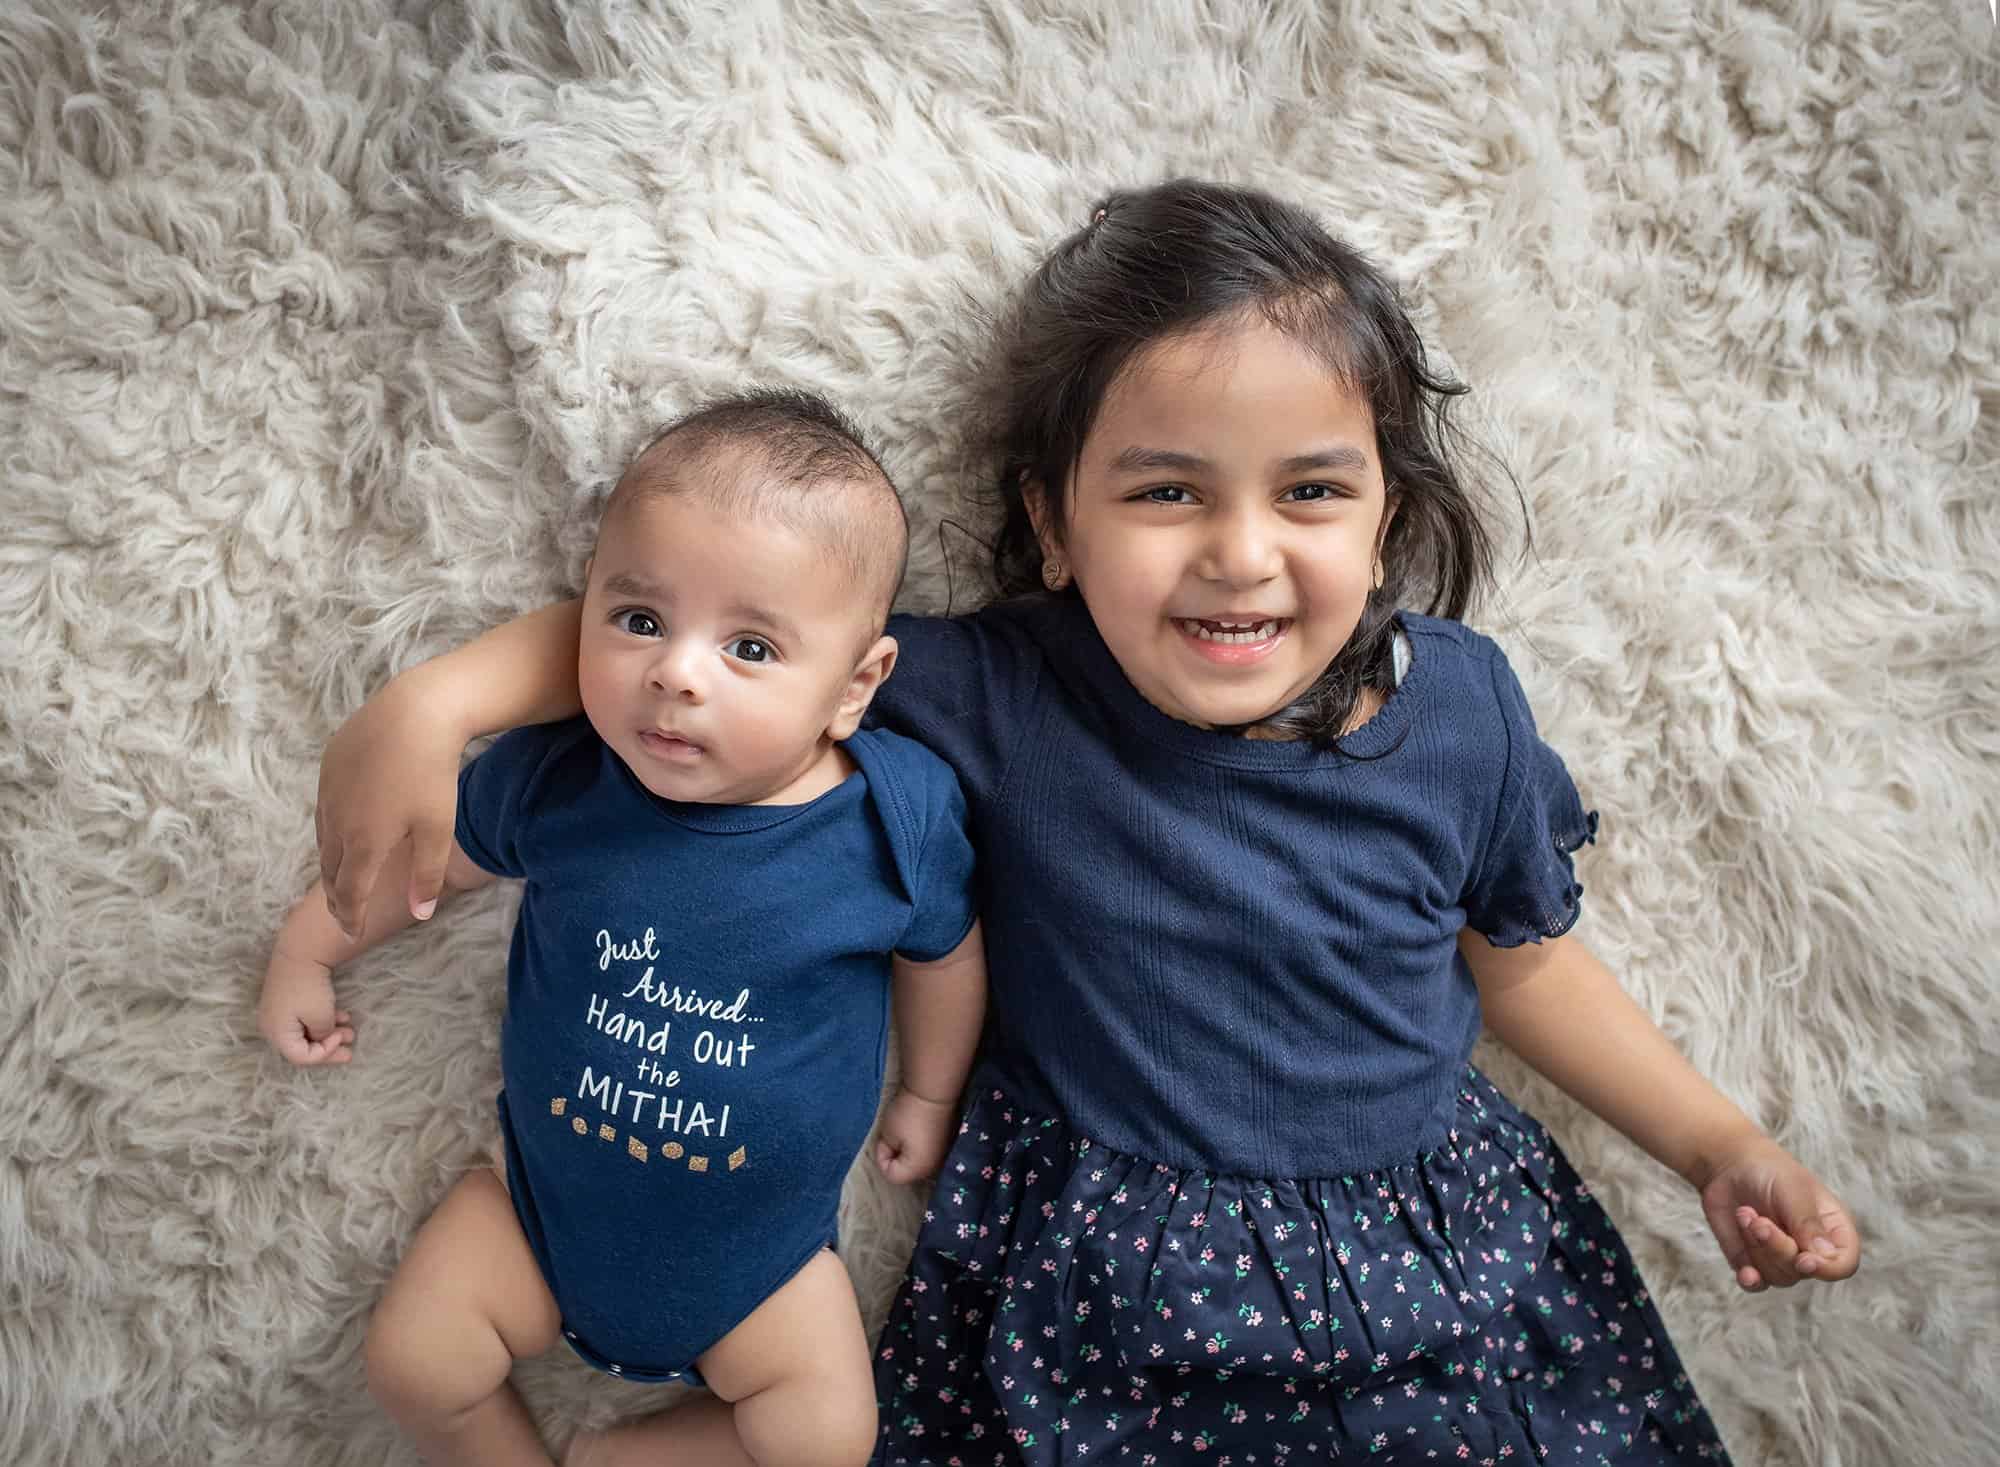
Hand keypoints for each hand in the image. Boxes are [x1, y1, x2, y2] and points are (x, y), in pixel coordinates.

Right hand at [257, 958, 354, 1065]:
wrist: (300, 952)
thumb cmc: (309, 988)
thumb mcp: (321, 1017)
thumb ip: (322, 1036)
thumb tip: (321, 1039)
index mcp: (276, 1033)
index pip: (300, 1057)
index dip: (324, 1053)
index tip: (341, 1038)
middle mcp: (271, 1026)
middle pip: (301, 1047)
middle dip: (329, 1048)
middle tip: (350, 1051)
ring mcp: (276, 1012)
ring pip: (305, 1031)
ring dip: (329, 1033)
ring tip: (351, 1031)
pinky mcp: (285, 1001)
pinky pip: (303, 1018)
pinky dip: (323, 1020)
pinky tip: (343, 1016)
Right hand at [317, 672, 465, 939]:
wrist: (414, 711)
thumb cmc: (432, 773)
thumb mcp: (438, 829)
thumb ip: (427, 876)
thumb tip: (421, 916)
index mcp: (364, 842)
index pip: (351, 892)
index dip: (352, 916)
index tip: (354, 934)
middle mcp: (338, 820)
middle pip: (331, 870)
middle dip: (337, 896)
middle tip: (344, 914)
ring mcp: (329, 791)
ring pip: (324, 840)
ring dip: (331, 865)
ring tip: (340, 879)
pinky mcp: (330, 766)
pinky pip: (324, 809)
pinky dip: (331, 831)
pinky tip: (343, 832)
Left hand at [874, 1084, 958, 1184]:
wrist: (934, 1091)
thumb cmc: (907, 1113)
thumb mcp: (887, 1134)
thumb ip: (887, 1151)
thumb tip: (894, 1151)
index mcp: (917, 1170)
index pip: (891, 1174)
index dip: (882, 1156)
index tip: (885, 1138)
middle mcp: (933, 1168)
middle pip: (907, 1172)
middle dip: (896, 1157)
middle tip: (893, 1136)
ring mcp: (943, 1156)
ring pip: (919, 1163)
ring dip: (909, 1152)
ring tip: (906, 1132)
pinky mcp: (948, 1144)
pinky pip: (930, 1154)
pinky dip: (922, 1146)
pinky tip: (919, 1131)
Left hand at [1695, 1134, 1859, 1290]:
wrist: (1730, 1166)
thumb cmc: (1770, 1172)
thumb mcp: (1792, 1189)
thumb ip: (1807, 1222)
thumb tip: (1823, 1257)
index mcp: (1833, 1229)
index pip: (1844, 1263)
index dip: (1828, 1269)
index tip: (1803, 1260)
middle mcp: (1811, 1249)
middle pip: (1803, 1272)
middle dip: (1777, 1247)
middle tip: (1757, 1220)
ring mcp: (1783, 1258)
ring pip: (1779, 1277)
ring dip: (1757, 1248)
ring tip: (1745, 1214)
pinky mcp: (1755, 1262)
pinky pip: (1756, 1284)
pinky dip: (1750, 1280)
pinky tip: (1745, 1273)